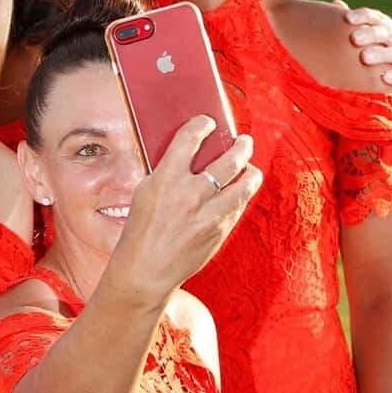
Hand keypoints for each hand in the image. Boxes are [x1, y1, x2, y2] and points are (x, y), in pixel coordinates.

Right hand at [116, 117, 261, 297]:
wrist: (146, 270)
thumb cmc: (141, 230)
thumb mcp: (145, 193)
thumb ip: (168, 171)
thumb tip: (191, 154)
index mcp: (165, 179)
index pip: (190, 138)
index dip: (202, 124)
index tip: (208, 122)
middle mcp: (191, 193)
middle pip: (229, 158)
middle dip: (240, 145)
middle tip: (242, 140)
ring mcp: (210, 213)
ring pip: (245, 181)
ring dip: (250, 168)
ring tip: (249, 165)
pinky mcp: (221, 230)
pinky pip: (239, 204)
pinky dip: (241, 193)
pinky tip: (240, 189)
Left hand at [332, 0, 391, 93]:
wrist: (370, 86)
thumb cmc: (354, 59)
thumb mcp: (349, 42)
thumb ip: (345, 26)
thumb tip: (337, 3)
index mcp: (385, 28)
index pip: (376, 18)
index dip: (364, 16)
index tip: (347, 18)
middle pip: (388, 33)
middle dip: (372, 34)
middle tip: (354, 38)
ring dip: (383, 53)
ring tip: (365, 57)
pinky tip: (385, 77)